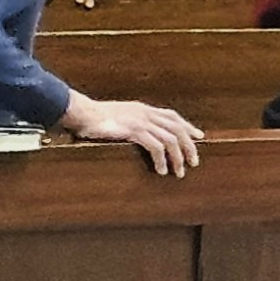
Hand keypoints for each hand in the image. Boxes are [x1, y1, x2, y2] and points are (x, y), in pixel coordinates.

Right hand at [60, 93, 203, 174]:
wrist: (80, 112)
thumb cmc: (92, 117)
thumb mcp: (116, 116)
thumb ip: (129, 121)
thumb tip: (136, 134)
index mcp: (142, 108)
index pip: (172, 116)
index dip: (187, 126)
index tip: (198, 136)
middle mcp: (145, 113)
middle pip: (177, 128)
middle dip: (189, 146)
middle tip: (194, 162)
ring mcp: (140, 121)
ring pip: (170, 139)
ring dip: (177, 157)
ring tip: (179, 172)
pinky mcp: (134, 130)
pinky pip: (155, 146)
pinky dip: (161, 159)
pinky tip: (160, 170)